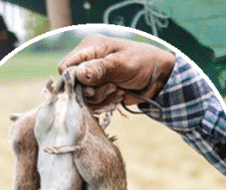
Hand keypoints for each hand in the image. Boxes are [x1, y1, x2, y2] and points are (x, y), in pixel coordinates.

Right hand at [58, 35, 175, 108]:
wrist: (159, 77)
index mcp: (89, 49)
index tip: (92, 86)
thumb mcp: (122, 64)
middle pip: (73, 86)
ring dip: (103, 98)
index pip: (65, 67)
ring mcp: (94, 79)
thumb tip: (78, 75)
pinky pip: (94, 104)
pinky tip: (119, 94)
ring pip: (84, 98)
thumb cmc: (142, 63)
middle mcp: (88, 63)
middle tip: (113, 87)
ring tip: (119, 89)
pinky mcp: (101, 92)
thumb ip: (100, 69)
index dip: (74, 79)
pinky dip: (107, 103)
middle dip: (93, 91)